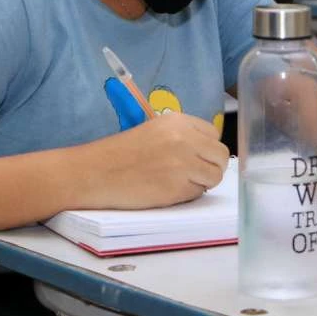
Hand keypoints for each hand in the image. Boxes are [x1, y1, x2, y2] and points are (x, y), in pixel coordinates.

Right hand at [81, 113, 229, 209]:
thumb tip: (207, 150)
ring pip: (215, 176)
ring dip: (203, 181)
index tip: (196, 155)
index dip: (206, 147)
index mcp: (178, 121)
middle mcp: (185, 139)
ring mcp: (184, 164)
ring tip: (180, 182)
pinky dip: (188, 194)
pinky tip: (168, 189)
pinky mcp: (178, 188)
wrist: (96, 172)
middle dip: (211, 166)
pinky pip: (198, 193)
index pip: (214, 134)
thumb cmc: (120, 152)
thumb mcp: (154, 130)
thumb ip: (182, 135)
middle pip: (220, 155)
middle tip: (194, 173)